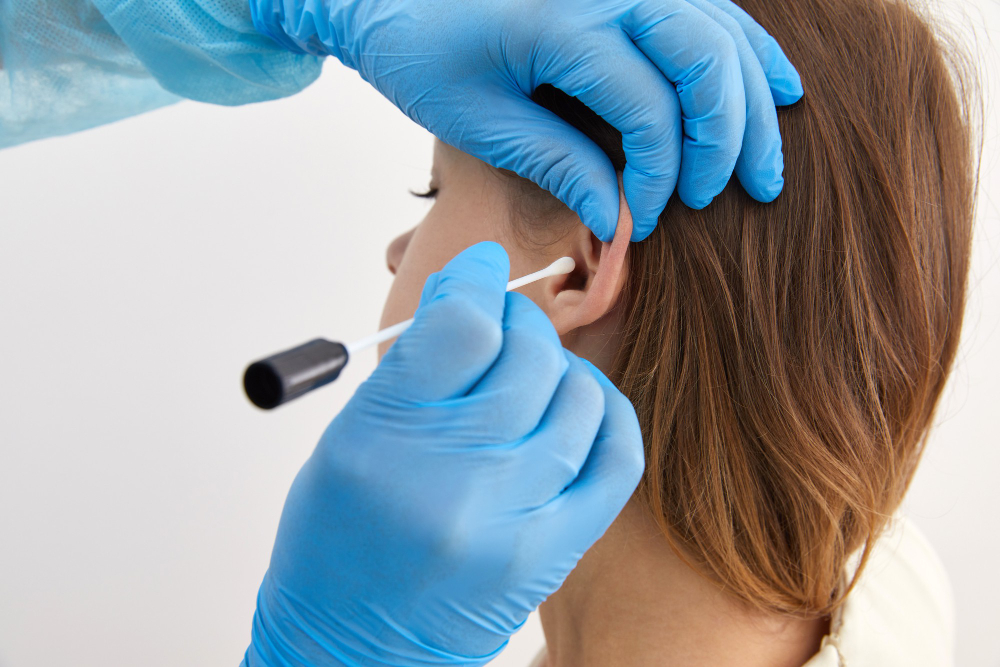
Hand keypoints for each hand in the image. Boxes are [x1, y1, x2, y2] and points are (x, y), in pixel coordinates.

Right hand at [243, 242, 644, 665]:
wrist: (351, 649)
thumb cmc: (337, 541)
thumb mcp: (349, 438)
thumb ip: (413, 368)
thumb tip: (469, 298)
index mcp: (384, 438)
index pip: (462, 324)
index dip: (478, 280)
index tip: (483, 271)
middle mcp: (453, 476)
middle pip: (525, 355)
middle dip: (518, 322)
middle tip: (504, 325)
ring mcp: (511, 518)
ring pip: (576, 397)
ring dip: (559, 368)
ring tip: (534, 374)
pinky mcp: (551, 552)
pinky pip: (614, 457)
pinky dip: (606, 414)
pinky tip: (578, 406)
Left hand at [251, 0, 802, 240]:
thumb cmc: (418, 50)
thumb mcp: (479, 121)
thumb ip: (559, 164)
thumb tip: (620, 218)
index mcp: (563, 20)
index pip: (649, 107)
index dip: (661, 173)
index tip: (646, 218)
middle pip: (706, 59)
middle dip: (728, 137)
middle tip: (734, 196)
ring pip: (721, 29)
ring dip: (752, 98)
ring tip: (764, 165)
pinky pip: (710, 8)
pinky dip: (746, 51)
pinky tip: (776, 87)